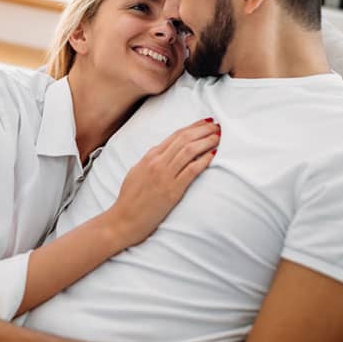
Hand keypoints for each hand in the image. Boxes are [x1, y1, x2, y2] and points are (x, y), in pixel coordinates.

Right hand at [106, 117, 219, 245]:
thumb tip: (161, 150)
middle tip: (217, 126)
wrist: (124, 219)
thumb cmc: (130, 198)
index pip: (175, 136)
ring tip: (218, 137)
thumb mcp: (136, 172)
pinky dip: (204, 160)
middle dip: (203, 130)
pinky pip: (191, 170)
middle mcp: (157, 163)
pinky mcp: (172, 191)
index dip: (192, 126)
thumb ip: (149, 160)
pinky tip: (213, 154)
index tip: (205, 122)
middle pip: (184, 139)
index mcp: (149, 157)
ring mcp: (165, 176)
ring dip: (206, 141)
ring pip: (189, 151)